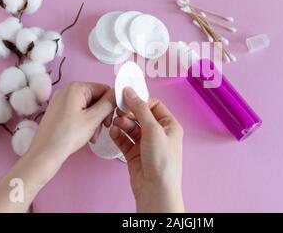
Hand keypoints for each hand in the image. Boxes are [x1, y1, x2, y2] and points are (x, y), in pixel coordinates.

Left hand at [28, 82, 115, 164]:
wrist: (45, 153)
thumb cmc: (68, 135)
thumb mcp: (93, 118)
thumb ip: (108, 103)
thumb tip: (118, 92)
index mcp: (76, 87)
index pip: (104, 89)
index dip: (110, 104)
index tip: (110, 120)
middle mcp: (67, 89)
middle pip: (96, 98)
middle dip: (101, 114)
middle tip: (102, 129)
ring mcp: (61, 100)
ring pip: (88, 106)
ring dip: (94, 120)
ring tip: (93, 136)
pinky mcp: (58, 110)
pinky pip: (78, 111)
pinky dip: (85, 121)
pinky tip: (86, 134)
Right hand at [111, 87, 183, 212]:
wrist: (156, 190)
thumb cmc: (163, 162)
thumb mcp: (153, 130)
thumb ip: (140, 109)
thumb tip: (130, 92)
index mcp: (170, 126)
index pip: (154, 105)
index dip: (140, 101)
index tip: (126, 98)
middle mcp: (159, 134)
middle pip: (140, 115)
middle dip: (128, 113)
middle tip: (118, 111)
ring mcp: (146, 145)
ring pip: (131, 127)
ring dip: (122, 123)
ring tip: (115, 123)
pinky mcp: (135, 155)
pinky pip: (125, 140)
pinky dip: (118, 135)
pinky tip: (113, 132)